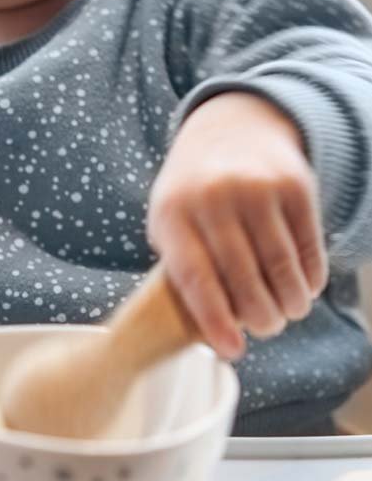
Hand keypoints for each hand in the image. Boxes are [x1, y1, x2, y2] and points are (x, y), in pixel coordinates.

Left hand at [147, 91, 327, 359]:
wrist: (230, 129)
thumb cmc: (193, 192)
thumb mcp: (170, 219)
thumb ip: (182, 268)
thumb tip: (208, 332)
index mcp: (173, 211)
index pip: (194, 276)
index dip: (214, 319)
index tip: (232, 351)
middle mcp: (212, 197)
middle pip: (244, 277)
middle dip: (260, 316)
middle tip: (266, 329)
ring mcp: (255, 188)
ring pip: (282, 267)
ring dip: (289, 303)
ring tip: (286, 313)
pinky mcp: (294, 186)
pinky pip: (308, 248)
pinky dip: (309, 278)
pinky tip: (303, 288)